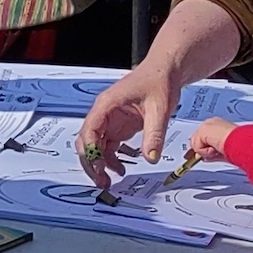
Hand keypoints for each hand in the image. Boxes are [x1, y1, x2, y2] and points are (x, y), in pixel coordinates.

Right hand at [74, 0, 244, 186]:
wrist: (166, 71)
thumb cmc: (159, 80)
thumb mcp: (160, 108)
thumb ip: (154, 134)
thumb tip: (151, 157)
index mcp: (107, 104)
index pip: (89, 129)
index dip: (91, 150)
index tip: (99, 166)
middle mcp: (104, 113)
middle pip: (86, 141)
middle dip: (90, 162)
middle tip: (101, 181)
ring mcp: (109, 121)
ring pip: (94, 147)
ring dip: (98, 164)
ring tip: (107, 181)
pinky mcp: (118, 127)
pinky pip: (107, 147)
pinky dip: (110, 160)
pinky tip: (119, 169)